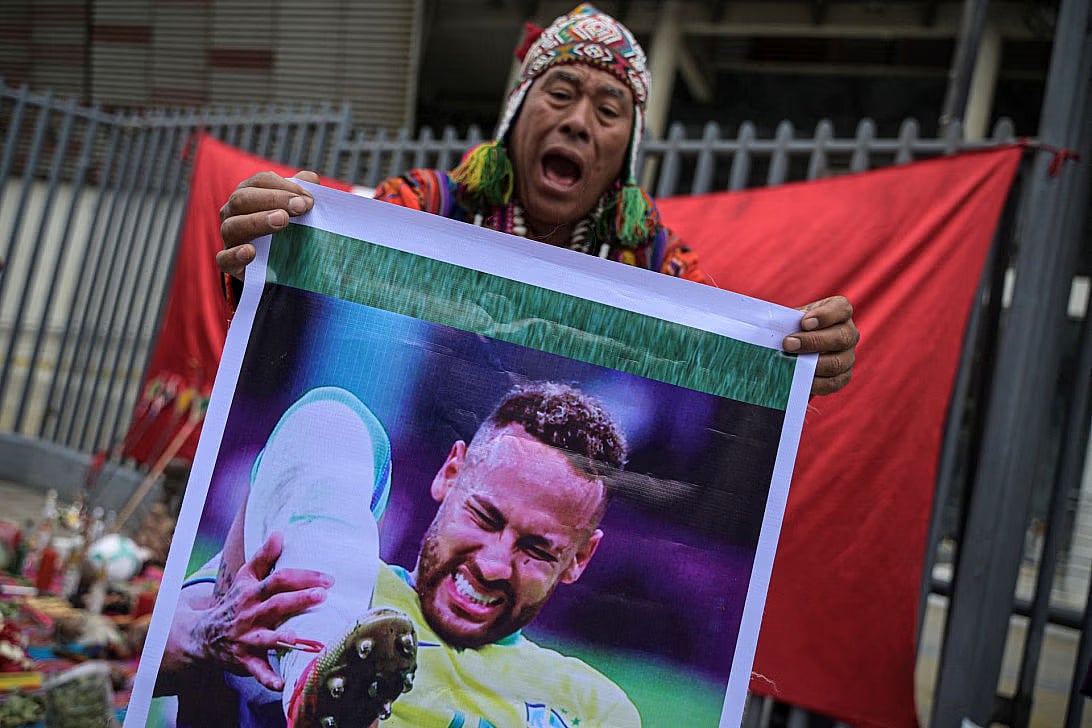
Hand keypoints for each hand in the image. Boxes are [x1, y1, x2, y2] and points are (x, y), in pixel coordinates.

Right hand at [193, 531, 331, 689]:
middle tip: (323, 595)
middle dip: (299, 600)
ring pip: (266, 638)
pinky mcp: (244, 660)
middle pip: (276, 604)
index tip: (328, 579)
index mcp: (253, 593)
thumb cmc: (234, 603)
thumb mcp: (245, 579)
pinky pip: (257, 670)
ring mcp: (247, 638)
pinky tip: (281, 685)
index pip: (278, 580)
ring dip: (283, 639)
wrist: (203, 636)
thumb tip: (280, 533)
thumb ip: (264, 557)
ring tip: (301, 638)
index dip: (302, 577)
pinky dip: (268, 678)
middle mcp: (250, 615)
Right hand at [217, 171, 319, 279]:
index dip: (284, 186)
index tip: (309, 199)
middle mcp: (233, 212)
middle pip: (243, 199)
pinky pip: (224, 259)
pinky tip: (250, 251)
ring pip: (233, 226)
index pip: (260, 181)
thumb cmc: (286, 230)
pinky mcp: (229, 263)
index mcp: (248, 193)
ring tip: (282, 221)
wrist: (276, 267)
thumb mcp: (295, 210)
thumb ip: (302, 192)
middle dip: (273, 199)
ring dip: (258, 221)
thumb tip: (309, 178)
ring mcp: (229, 238)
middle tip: (300, 207)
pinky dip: (235, 254)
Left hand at [782, 296, 858, 395]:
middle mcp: (849, 333)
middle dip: (813, 342)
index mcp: (840, 311)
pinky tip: (799, 379)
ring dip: (813, 364)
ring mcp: (848, 356)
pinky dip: (816, 383)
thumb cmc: (795, 327)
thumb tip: (781, 326)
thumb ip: (791, 320)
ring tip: (791, 364)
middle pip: (841, 338)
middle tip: (788, 344)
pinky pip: (834, 382)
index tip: (804, 323)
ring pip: (838, 362)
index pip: (841, 309)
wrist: (797, 348)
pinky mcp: (843, 376)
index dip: (825, 316)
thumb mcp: (793, 318)